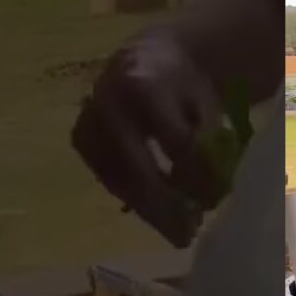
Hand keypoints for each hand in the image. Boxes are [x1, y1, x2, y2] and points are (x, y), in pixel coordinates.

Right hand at [71, 27, 220, 247]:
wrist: (146, 59)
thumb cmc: (184, 86)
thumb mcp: (207, 105)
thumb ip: (208, 144)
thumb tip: (204, 199)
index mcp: (145, 85)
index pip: (175, 143)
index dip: (196, 175)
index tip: (214, 200)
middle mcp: (108, 102)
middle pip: (137, 169)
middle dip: (165, 207)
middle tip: (186, 237)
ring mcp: (90, 120)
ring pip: (118, 179)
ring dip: (148, 210)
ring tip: (176, 232)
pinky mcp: (81, 138)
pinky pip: (108, 178)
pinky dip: (133, 197)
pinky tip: (158, 213)